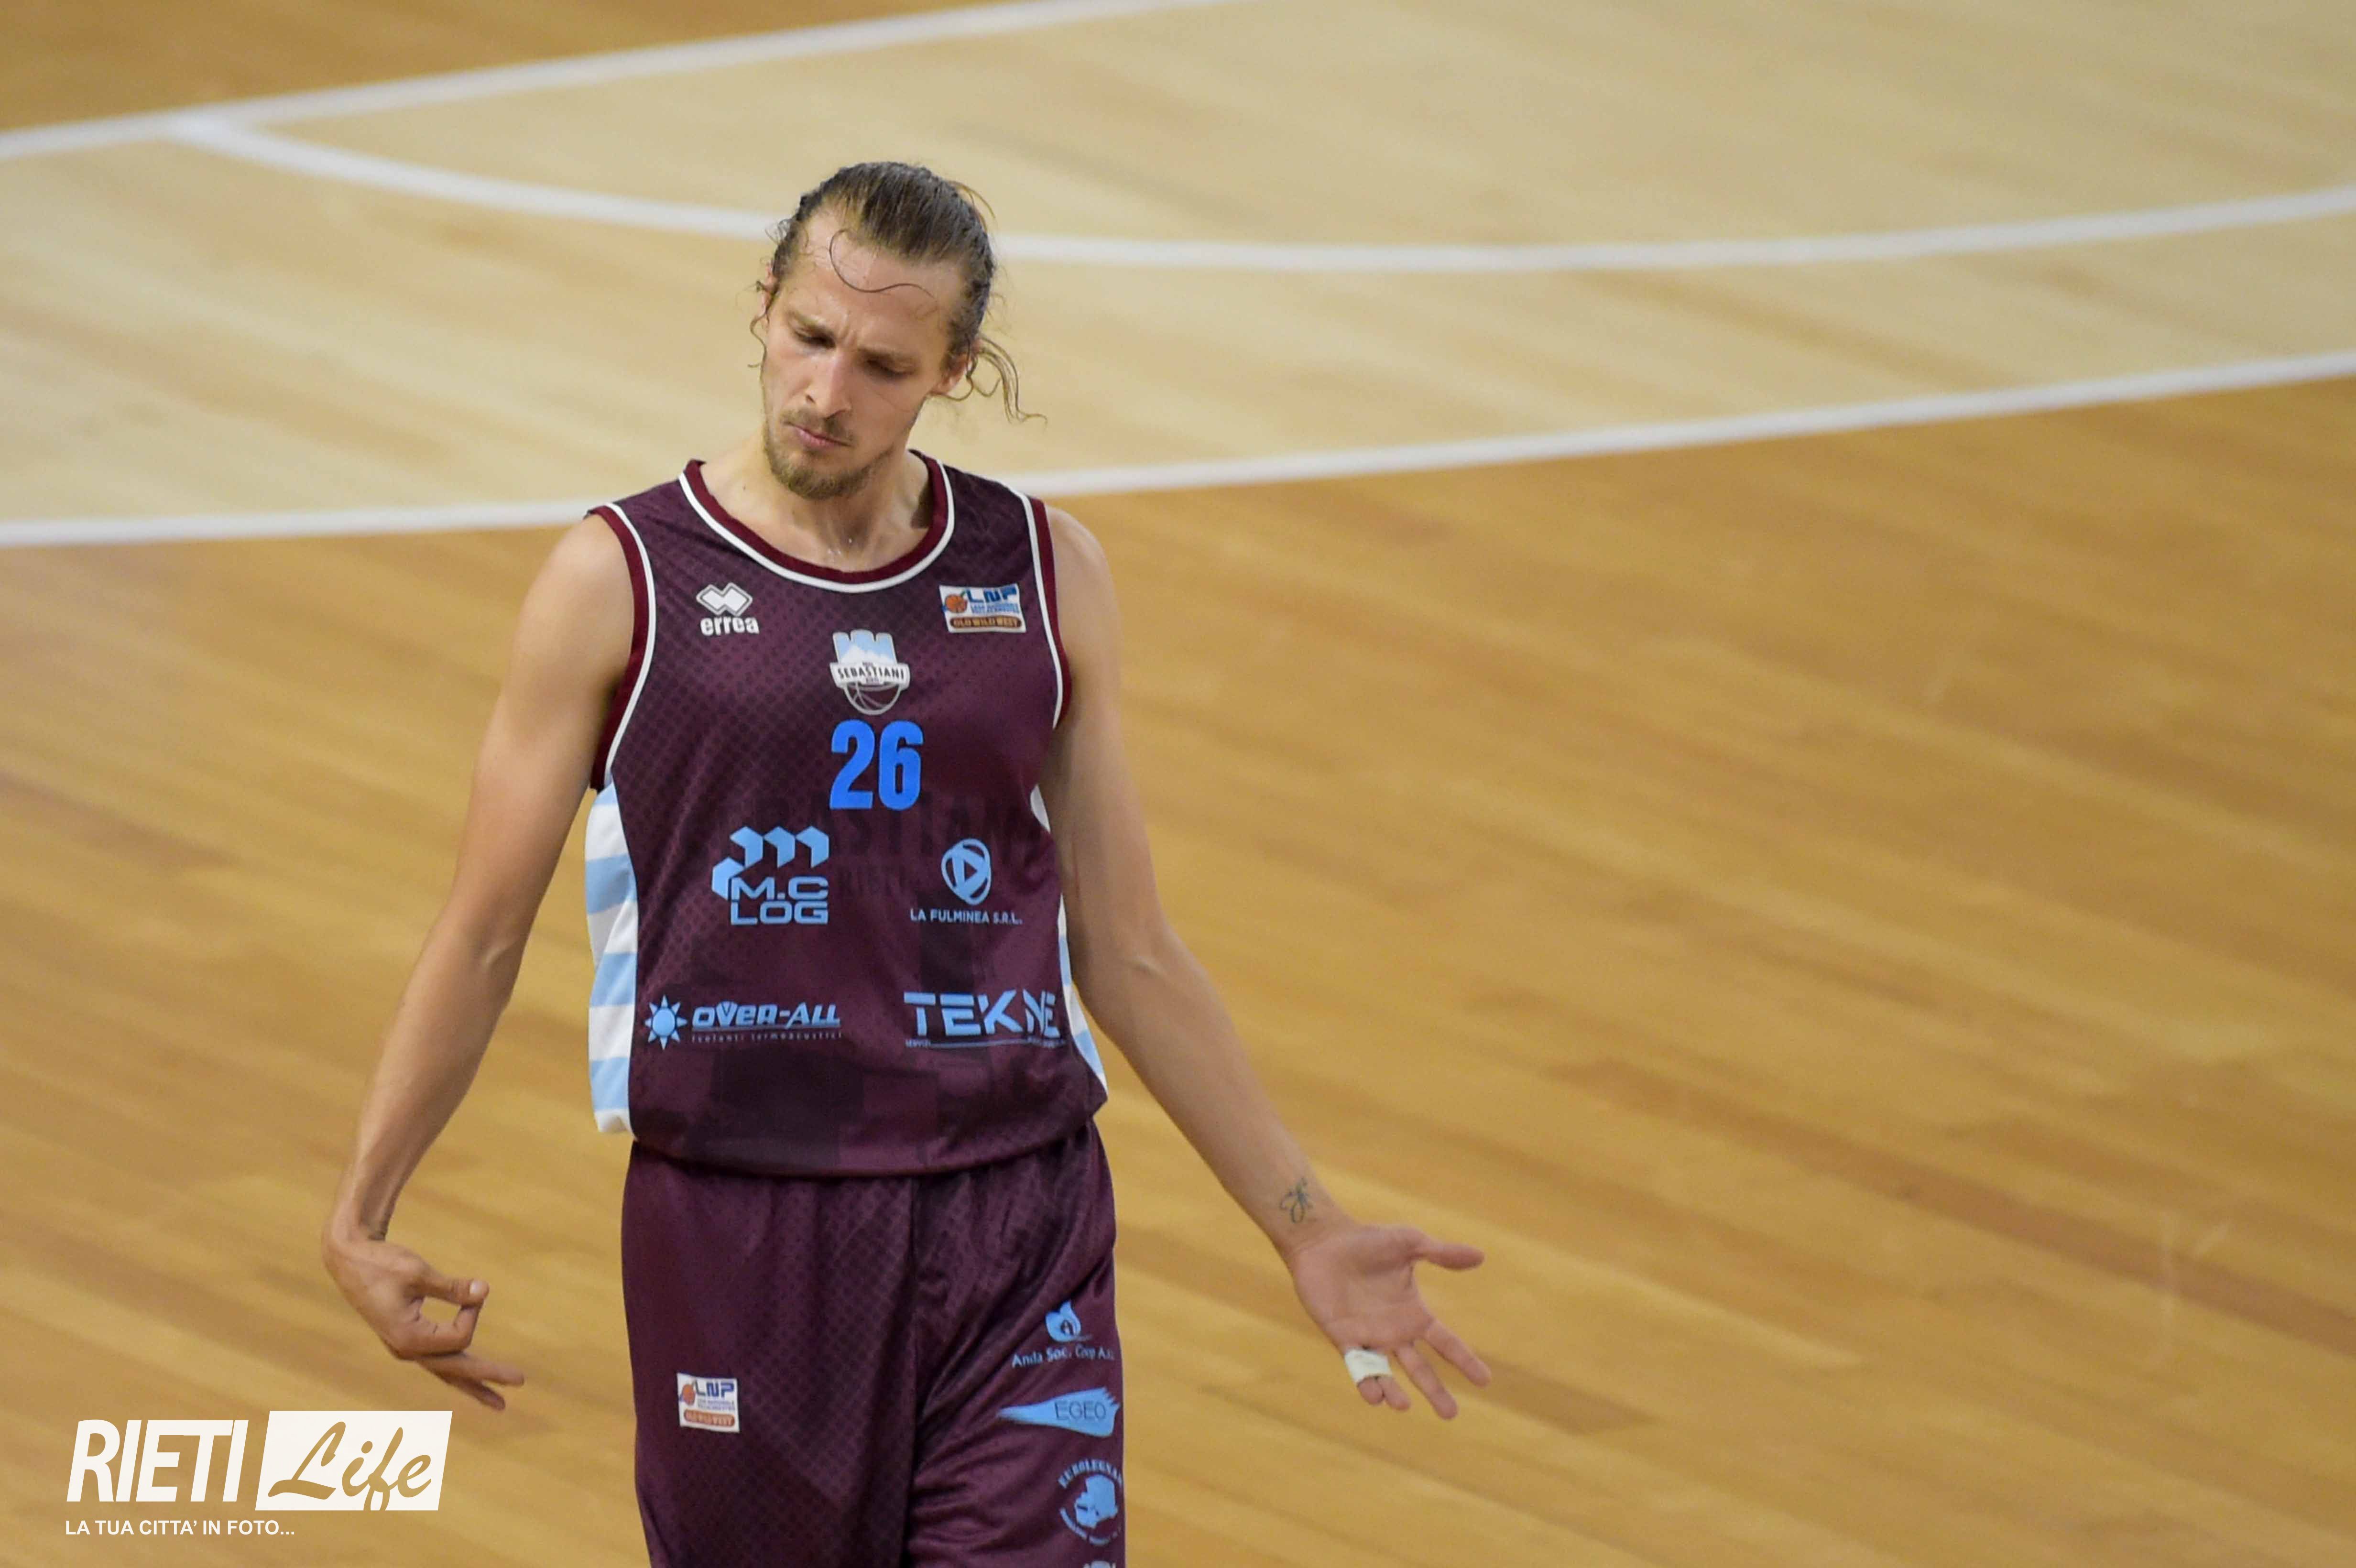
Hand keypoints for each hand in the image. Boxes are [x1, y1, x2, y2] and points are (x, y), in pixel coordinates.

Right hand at [321, 1227, 525, 1410]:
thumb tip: (484, 1291)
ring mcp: (405, 1349)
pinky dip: (457, 1371)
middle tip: (520, 1382)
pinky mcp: (406, 1341)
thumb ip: (452, 1287)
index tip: (472, 1289)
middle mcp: (406, 1350)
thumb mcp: (418, 1273)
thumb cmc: (382, 1264)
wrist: (349, 1261)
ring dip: (473, 1384)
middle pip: (456, 1369)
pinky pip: (437, 1361)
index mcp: (408, 1338)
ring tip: (498, 1403)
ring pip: (446, 1372)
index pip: (460, 1338)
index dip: (473, 1312)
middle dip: (488, 1376)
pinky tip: (472, 1381)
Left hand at [1286, 1223, 1490, 1416]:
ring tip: (1402, 1406)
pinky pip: (1356, 1365)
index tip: (1484, 1380)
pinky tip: (1374, 1396)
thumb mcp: (1410, 1243)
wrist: (1323, 1240)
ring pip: (1386, 1374)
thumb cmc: (1367, 1240)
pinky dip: (1365, 1381)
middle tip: (1451, 1414)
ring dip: (1394, 1392)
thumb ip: (1442, 1253)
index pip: (1445, 1343)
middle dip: (1435, 1391)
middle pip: (1420, 1369)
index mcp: (1414, 1313)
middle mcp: (1394, 1332)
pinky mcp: (1342, 1338)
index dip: (1464, 1360)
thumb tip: (1481, 1255)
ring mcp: (1368, 1338)